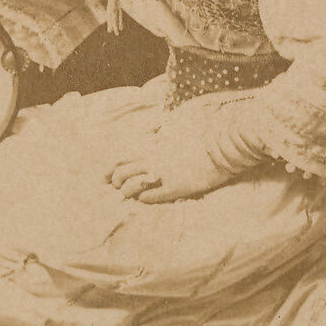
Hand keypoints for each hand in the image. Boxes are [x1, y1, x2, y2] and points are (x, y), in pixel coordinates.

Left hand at [106, 123, 232, 204]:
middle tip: (116, 187)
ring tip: (128, 195)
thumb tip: (157, 126)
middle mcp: (154, 160)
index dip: (110, 168)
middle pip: (123, 173)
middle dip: (115, 181)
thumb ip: (163, 129)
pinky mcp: (176, 187)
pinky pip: (152, 196)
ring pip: (133, 186)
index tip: (104, 175)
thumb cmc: (202, 133)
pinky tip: (144, 199)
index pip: (123, 157)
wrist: (221, 145)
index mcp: (154, 146)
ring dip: (127, 192)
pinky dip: (144, 199)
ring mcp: (164, 174)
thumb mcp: (177, 126)